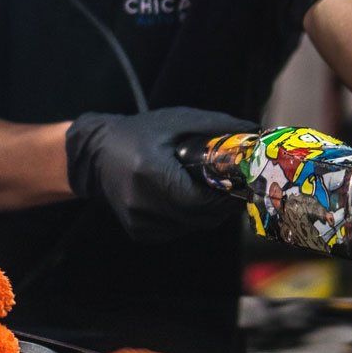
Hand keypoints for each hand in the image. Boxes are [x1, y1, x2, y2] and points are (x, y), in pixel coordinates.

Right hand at [66, 107, 256, 241]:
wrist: (96, 154)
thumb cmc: (140, 133)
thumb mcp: (178, 120)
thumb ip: (217, 126)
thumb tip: (255, 132)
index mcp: (149, 173)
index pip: (200, 200)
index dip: (227, 198)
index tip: (245, 186)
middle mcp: (142, 203)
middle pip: (200, 218)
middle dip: (224, 206)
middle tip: (238, 189)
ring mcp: (139, 222)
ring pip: (192, 227)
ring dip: (208, 213)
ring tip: (213, 191)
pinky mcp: (139, 232)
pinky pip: (178, 230)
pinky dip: (191, 218)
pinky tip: (187, 198)